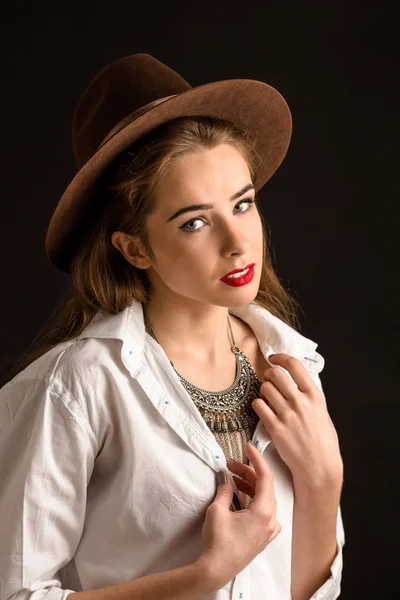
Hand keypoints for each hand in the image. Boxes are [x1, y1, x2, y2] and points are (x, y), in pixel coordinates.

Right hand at [196, 441, 280, 589]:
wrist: (216, 570)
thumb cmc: (217, 543)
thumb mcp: (217, 510)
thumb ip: (224, 490)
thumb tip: (226, 479)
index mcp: (263, 512)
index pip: (265, 478)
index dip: (257, 460)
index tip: (249, 448)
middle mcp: (270, 521)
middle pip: (264, 488)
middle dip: (248, 473)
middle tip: (232, 465)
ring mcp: (268, 531)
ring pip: (264, 500)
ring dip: (249, 487)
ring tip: (232, 479)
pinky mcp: (262, 537)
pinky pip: (264, 513)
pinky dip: (253, 501)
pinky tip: (240, 497)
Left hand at [251, 353, 342, 489]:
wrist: (318, 467)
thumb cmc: (322, 442)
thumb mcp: (322, 413)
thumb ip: (309, 396)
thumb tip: (295, 381)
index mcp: (314, 396)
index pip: (294, 366)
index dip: (280, 358)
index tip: (273, 358)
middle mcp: (300, 403)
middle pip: (275, 374)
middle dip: (269, 374)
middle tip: (269, 381)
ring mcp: (287, 415)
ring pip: (265, 388)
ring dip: (263, 391)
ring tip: (268, 399)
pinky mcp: (275, 428)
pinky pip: (258, 406)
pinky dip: (258, 405)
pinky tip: (264, 410)